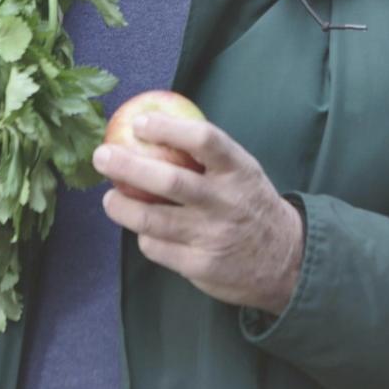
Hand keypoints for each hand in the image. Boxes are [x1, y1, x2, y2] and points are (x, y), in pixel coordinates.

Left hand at [93, 113, 303, 313]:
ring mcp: (212, 236)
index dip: (168, 128)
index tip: (139, 123)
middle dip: (128, 166)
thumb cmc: (250, 204)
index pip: (204, 140)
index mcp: (238, 170)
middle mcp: (226, 201)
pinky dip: (143, 236)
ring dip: (121, 207)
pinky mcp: (199, 266)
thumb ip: (207, 154)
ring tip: (110, 198)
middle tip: (102, 156)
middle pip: (169, 181)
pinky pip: (156, 248)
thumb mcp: (242, 171)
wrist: (286, 261)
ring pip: (152, 220)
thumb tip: (153, 127)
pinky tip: (142, 229)